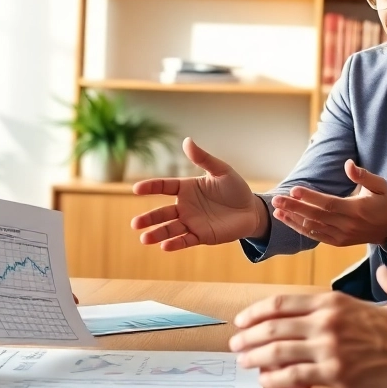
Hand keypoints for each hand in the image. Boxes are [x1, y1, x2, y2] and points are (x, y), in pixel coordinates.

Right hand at [130, 138, 268, 249]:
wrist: (251, 210)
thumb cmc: (235, 188)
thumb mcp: (221, 170)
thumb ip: (203, 158)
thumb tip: (187, 140)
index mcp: (186, 188)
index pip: (164, 187)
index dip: (150, 187)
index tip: (136, 189)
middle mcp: (185, 206)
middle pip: (162, 212)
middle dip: (148, 218)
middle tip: (134, 224)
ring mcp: (192, 222)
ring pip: (170, 229)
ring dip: (158, 234)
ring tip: (144, 239)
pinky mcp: (202, 236)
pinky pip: (186, 240)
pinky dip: (175, 243)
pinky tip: (165, 246)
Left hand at [229, 266, 386, 387]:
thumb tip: (385, 271)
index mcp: (339, 302)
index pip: (283, 303)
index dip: (257, 312)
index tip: (243, 320)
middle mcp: (329, 322)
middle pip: (272, 326)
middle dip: (248, 336)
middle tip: (235, 344)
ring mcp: (333, 350)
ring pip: (277, 352)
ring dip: (255, 358)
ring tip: (244, 364)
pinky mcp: (340, 377)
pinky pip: (295, 378)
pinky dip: (276, 380)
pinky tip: (268, 382)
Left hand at [271, 160, 386, 245]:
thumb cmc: (382, 202)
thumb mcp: (379, 185)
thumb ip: (363, 175)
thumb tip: (348, 164)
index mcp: (356, 209)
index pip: (329, 203)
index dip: (310, 197)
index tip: (294, 190)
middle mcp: (347, 224)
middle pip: (316, 216)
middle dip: (294, 208)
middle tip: (276, 200)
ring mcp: (341, 235)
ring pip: (313, 228)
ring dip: (293, 219)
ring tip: (276, 210)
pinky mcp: (337, 242)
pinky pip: (315, 236)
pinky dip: (300, 228)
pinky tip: (287, 220)